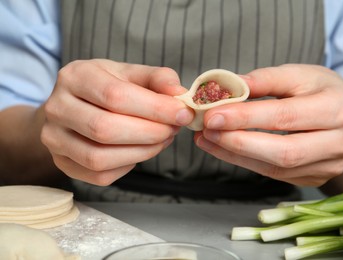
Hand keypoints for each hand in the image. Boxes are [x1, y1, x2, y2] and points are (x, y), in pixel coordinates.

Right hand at [41, 59, 192, 184]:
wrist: (72, 106)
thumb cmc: (105, 88)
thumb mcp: (129, 74)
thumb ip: (157, 79)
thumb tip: (180, 94)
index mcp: (75, 76)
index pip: (114, 95)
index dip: (154, 108)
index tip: (182, 114)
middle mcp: (56, 108)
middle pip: (105, 129)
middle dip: (150, 133)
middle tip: (173, 129)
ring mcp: (54, 139)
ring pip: (99, 158)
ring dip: (142, 152)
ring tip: (162, 140)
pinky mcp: (63, 163)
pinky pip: (100, 175)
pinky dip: (128, 165)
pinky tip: (140, 150)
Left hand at [195, 64, 342, 186]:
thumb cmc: (320, 91)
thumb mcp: (299, 74)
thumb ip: (266, 79)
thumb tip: (230, 86)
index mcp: (336, 108)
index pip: (284, 116)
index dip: (246, 117)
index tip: (212, 114)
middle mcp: (338, 142)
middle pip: (282, 150)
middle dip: (238, 141)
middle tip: (206, 129)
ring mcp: (328, 166)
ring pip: (276, 168)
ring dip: (236, 155)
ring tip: (208, 139)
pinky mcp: (315, 178)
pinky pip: (275, 175)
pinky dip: (244, 162)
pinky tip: (223, 149)